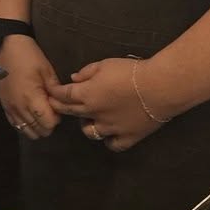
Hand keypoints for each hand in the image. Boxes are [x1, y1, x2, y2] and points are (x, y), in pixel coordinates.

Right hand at [0, 35, 61, 139]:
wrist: (4, 47)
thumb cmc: (28, 56)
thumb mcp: (47, 70)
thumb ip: (55, 90)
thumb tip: (61, 103)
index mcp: (32, 98)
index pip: (48, 123)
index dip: (56, 119)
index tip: (58, 108)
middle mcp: (20, 107)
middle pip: (39, 130)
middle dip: (48, 124)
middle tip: (51, 111)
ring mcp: (10, 108)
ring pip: (27, 131)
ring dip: (37, 127)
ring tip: (41, 114)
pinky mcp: (4, 106)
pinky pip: (16, 125)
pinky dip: (25, 125)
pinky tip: (30, 115)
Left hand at [46, 58, 164, 152]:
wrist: (159, 88)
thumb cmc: (131, 72)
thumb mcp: (105, 64)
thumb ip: (87, 72)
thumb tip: (73, 79)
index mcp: (87, 94)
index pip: (64, 95)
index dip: (55, 93)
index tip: (50, 92)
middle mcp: (95, 114)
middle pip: (72, 113)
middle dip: (61, 108)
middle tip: (57, 104)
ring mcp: (111, 128)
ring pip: (89, 132)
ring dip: (86, 124)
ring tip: (90, 117)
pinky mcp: (127, 137)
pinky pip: (113, 145)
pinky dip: (109, 140)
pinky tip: (110, 134)